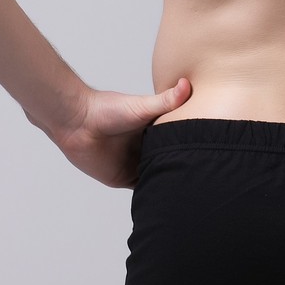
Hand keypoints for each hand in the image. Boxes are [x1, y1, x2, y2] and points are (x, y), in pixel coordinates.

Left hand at [42, 78, 192, 188]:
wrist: (76, 121)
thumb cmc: (106, 109)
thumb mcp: (143, 106)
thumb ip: (167, 100)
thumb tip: (187, 84)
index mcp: (153, 133)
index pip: (177, 146)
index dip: (191, 152)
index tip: (208, 157)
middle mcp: (145, 150)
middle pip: (168, 165)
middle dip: (181, 172)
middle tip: (203, 180)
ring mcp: (134, 165)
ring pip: (156, 179)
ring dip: (167, 185)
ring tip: (190, 194)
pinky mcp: (122, 178)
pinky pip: (140, 190)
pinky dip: (151, 195)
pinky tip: (165, 200)